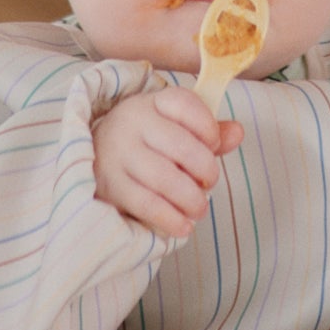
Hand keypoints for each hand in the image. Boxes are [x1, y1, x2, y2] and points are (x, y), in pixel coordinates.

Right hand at [91, 89, 239, 237]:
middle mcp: (131, 123)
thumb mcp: (173, 129)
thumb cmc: (145, 144)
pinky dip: (171, 219)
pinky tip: (184, 226)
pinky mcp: (110, 186)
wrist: (92, 161)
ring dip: (191, 199)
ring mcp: (117, 154)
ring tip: (199, 208)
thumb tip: (237, 133)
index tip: (213, 145)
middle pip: (181, 146)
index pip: (185, 104)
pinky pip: (148, 204)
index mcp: (151, 103)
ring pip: (166, 179)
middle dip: (205, 170)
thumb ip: (207, 132)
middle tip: (209, 182)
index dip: (208, 127)